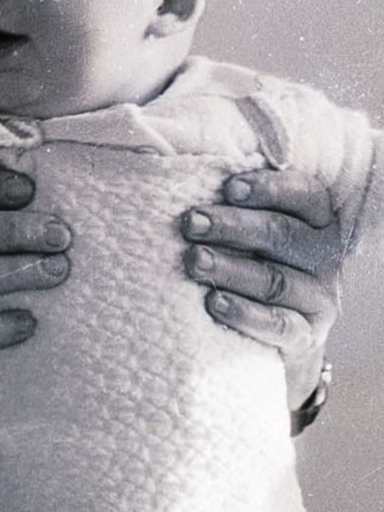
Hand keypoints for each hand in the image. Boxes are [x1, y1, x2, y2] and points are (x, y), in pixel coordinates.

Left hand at [181, 167, 339, 407]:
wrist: (276, 323)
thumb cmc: (253, 254)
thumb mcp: (254, 224)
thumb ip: (235, 201)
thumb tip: (188, 176)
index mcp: (317, 217)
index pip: (304, 194)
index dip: (268, 188)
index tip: (228, 188)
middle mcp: (324, 254)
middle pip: (281, 234)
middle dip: (232, 226)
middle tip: (191, 222)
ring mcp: (319, 297)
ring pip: (275, 280)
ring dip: (230, 269)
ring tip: (194, 261)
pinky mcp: (307, 334)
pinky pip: (278, 325)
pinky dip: (245, 314)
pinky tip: (214, 302)